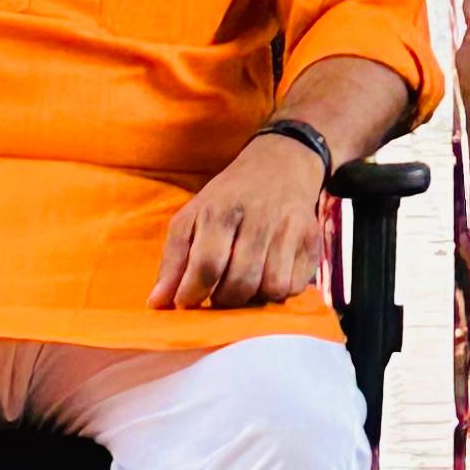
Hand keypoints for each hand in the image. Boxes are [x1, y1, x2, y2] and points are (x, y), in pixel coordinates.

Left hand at [153, 132, 327, 310]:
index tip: (187, 302)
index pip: (207, 265)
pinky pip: (294, 286)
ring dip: (252, 298)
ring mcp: (290, 229)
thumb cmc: (228, 198)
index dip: (193, 293)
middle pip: (240, 282)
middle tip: (217, 294)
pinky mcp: (312, 240)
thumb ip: (173, 261)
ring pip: (271, 288)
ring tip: (243, 285)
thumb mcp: (192, 217)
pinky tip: (267, 275)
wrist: (281, 165)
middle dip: (223, 300)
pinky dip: (277, 291)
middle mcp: (259, 217)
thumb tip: (157, 304)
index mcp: (221, 210)